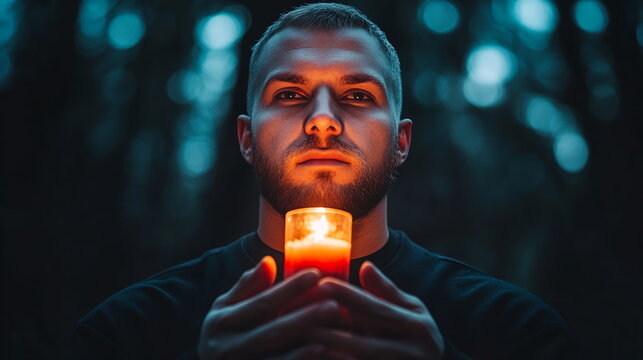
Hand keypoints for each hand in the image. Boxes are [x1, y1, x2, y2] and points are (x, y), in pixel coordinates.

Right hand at [197, 256, 342, 358]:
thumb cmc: (223, 334)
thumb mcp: (225, 308)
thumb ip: (246, 287)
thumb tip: (268, 261)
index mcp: (221, 323)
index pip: (262, 303)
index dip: (289, 289)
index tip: (315, 274)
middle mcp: (227, 348)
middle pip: (272, 332)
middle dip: (303, 319)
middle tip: (334, 305)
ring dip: (305, 351)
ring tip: (331, 336)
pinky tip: (321, 358)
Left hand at [309, 261, 444, 358]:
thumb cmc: (418, 336)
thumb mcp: (412, 310)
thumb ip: (387, 291)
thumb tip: (365, 266)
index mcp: (418, 327)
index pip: (377, 310)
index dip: (349, 296)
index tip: (322, 282)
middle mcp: (411, 354)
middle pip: (362, 344)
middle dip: (328, 331)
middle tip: (299, 317)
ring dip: (327, 354)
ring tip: (300, 339)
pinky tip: (312, 356)